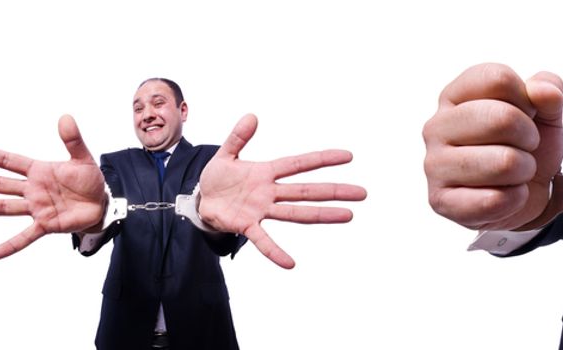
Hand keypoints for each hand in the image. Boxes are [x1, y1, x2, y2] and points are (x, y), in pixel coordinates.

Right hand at [0, 115, 108, 259]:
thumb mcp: (83, 158)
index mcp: (37, 170)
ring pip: (1, 207)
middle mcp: (31, 189)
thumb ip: (73, 140)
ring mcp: (36, 208)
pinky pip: (25, 238)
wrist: (102, 204)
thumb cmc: (90, 180)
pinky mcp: (46, 225)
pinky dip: (10, 246)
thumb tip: (66, 117)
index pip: (5, 161)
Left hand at [195, 114, 368, 268]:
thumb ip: (238, 137)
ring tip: (347, 216)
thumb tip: (252, 116)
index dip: (322, 159)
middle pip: (307, 191)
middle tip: (362, 193)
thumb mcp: (226, 154)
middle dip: (334, 191)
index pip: (299, 164)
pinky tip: (290, 263)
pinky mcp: (246, 226)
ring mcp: (261, 210)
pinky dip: (275, 252)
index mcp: (266, 172)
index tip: (347, 156)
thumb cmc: (217, 178)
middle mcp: (270, 192)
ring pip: (296, 213)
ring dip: (321, 215)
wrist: (201, 200)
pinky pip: (263, 240)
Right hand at [422, 63, 562, 231]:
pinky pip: (495, 200)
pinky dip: (516, 199)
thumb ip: (549, 88)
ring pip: (504, 162)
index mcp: (455, 94)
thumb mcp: (545, 111)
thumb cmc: (525, 146)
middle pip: (503, 118)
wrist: (526, 194)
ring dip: (524, 170)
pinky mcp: (441, 201)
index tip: (527, 115)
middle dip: (530, 138)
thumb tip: (544, 92)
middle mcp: (437, 126)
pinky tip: (507, 194)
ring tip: (516, 172)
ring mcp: (434, 165)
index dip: (527, 99)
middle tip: (526, 147)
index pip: (498, 79)